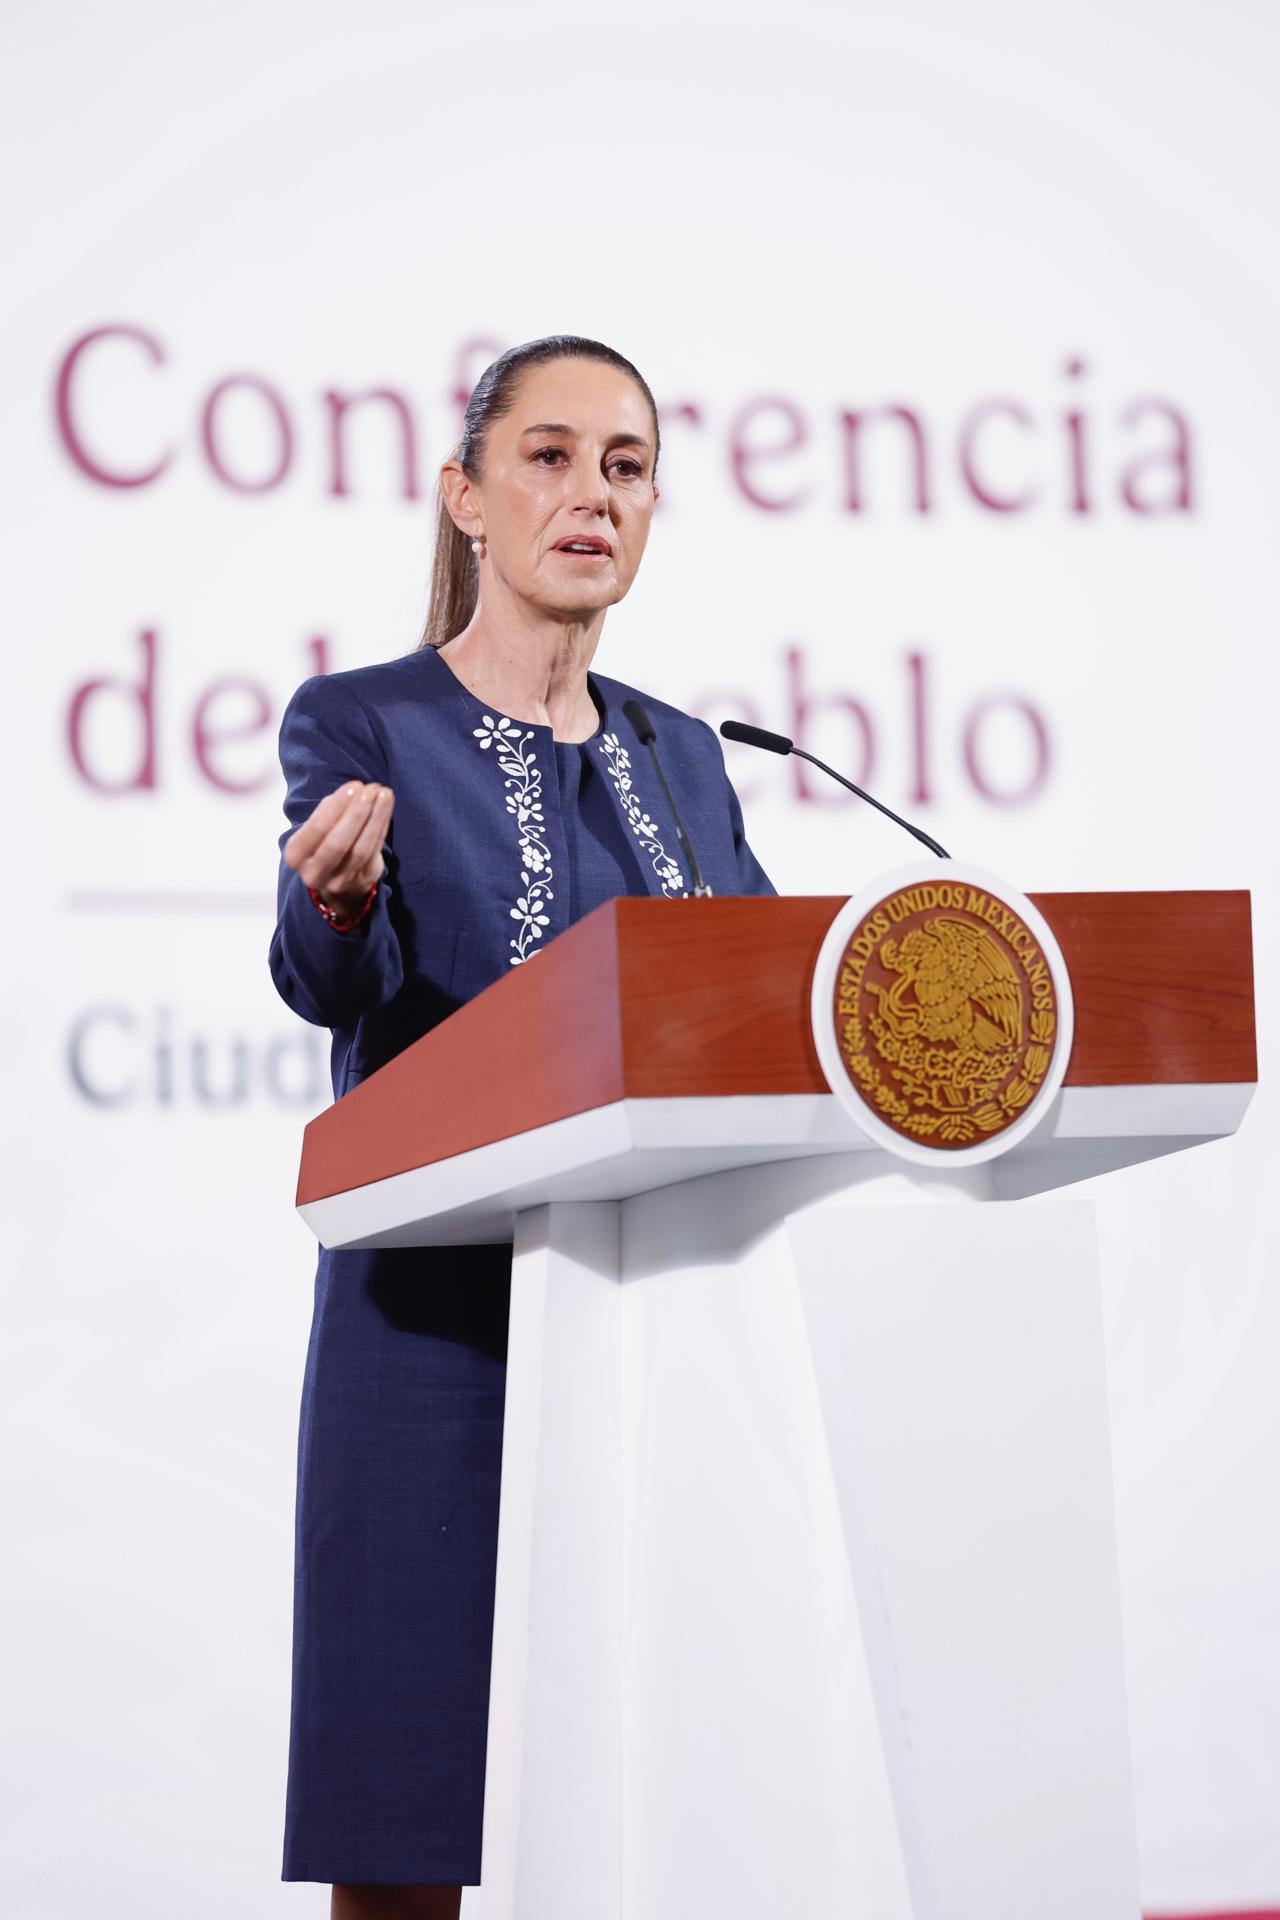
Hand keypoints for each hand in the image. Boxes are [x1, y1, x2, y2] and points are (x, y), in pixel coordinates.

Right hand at [283, 781, 394, 918]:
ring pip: (360, 850)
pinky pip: (374, 852)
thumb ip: (330, 809)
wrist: (334, 874)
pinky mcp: (362, 881)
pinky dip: (381, 827)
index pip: (317, 829)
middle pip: (338, 843)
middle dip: (356, 814)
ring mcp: (338, 882)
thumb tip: (353, 791)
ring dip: (375, 818)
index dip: (337, 806)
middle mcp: (314, 873)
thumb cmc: (323, 840)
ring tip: (384, 794)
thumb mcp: (317, 826)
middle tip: (369, 791)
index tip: (354, 787)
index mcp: (295, 855)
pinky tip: (386, 808)